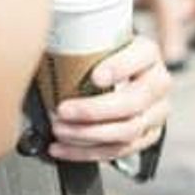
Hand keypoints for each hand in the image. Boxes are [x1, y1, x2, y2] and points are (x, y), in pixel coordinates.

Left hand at [48, 35, 171, 161]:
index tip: (95, 77)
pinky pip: (120, 151)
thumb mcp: (93, 43)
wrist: (119, 76)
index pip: (141, 56)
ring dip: (88, 135)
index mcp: (147, 54)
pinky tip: (63, 148)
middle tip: (63, 110)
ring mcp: (156, 113)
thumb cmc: (99, 58)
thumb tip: (37, 42)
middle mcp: (158, 83)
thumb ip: (75, 43)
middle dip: (94, 110)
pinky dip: (87, 153)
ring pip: (128, 131)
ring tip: (59, 131)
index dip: (120, 68)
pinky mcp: (147, 136)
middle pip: (133, 102)